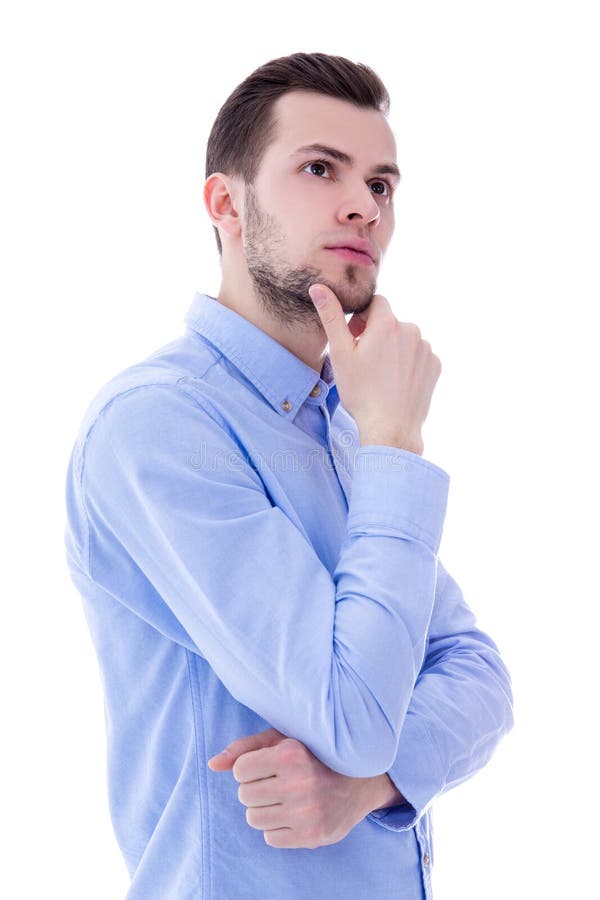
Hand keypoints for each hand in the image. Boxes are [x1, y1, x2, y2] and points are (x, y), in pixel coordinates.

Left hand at [207, 728, 399, 848]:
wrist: (361, 781)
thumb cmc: (312, 755)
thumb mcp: (283, 740)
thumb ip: (245, 749)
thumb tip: (212, 765)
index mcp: (291, 753)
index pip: (241, 770)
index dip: (249, 769)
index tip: (267, 766)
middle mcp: (300, 781)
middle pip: (245, 796)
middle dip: (256, 789)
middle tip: (279, 783)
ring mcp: (307, 811)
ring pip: (254, 818)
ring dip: (264, 810)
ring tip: (285, 798)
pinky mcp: (312, 835)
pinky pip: (270, 838)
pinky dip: (277, 828)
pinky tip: (294, 814)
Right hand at [308, 284, 441, 453]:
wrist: (390, 429)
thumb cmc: (361, 392)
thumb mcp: (340, 354)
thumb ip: (331, 316)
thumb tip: (319, 287)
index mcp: (387, 323)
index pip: (376, 303)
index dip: (362, 319)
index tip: (355, 339)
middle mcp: (412, 330)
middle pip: (390, 322)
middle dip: (377, 334)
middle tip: (364, 361)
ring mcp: (426, 349)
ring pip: (405, 339)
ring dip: (393, 348)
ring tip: (380, 374)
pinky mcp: (435, 366)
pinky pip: (419, 356)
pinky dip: (408, 363)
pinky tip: (395, 382)